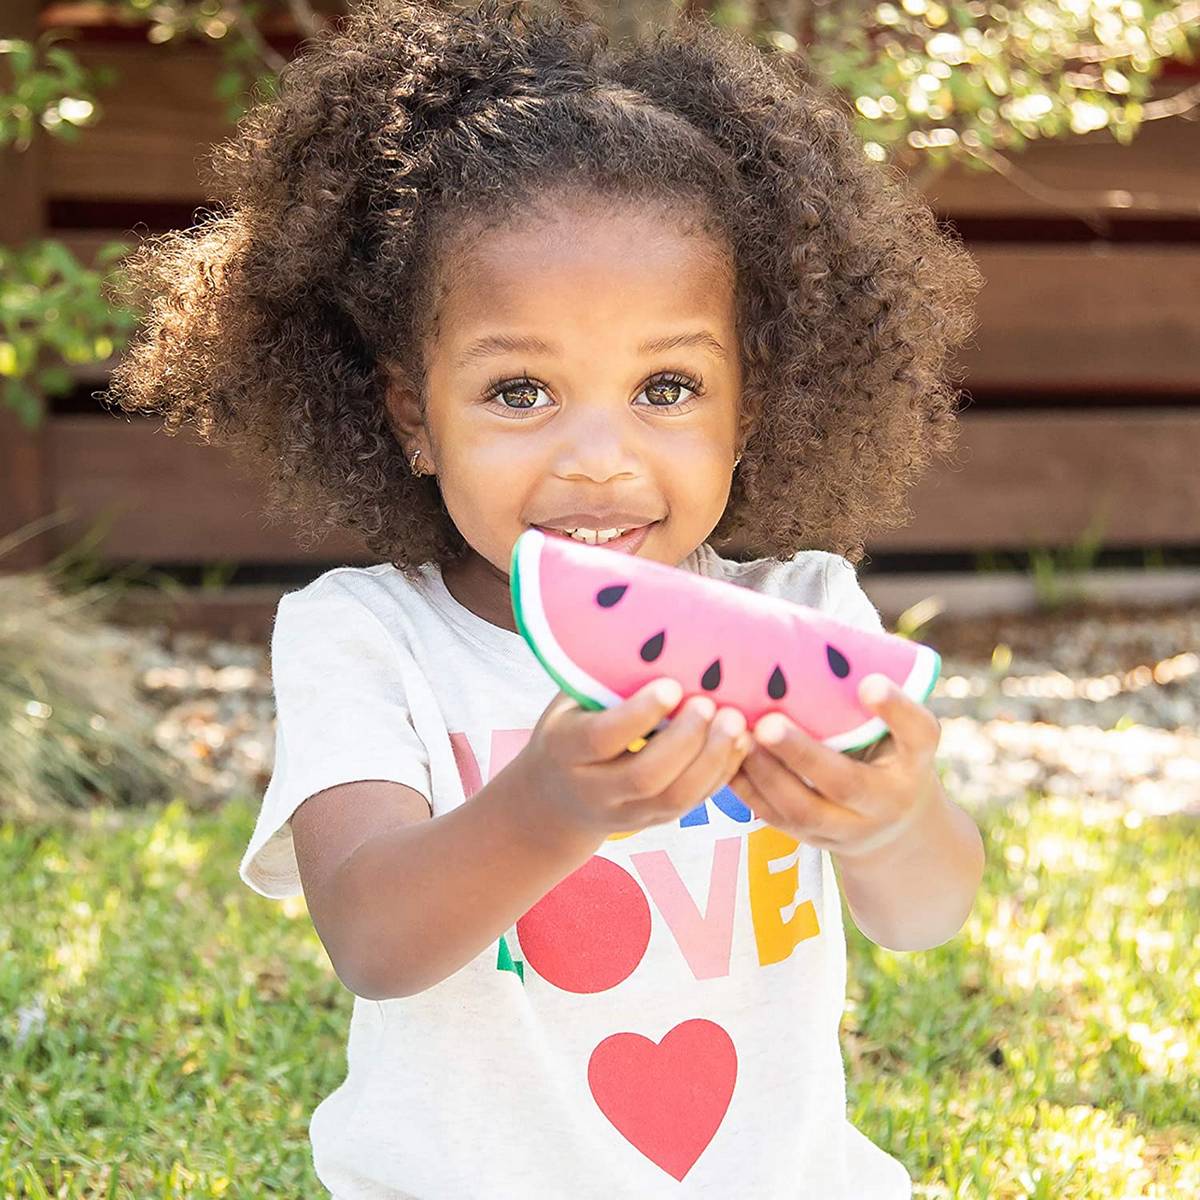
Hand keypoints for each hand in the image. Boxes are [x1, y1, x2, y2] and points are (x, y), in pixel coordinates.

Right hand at [519, 680, 753, 851]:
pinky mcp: (656, 820)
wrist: (557, 797)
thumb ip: (601, 679)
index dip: (639, 714)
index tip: (671, 685)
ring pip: (676, 799)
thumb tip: (650, 626)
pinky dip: (722, 774)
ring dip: (712, 760)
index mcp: (565, 749)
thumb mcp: (570, 702)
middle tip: (709, 704)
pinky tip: (740, 743)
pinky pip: (695, 804)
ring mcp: (627, 812)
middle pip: (645, 776)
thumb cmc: (572, 727)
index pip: (601, 739)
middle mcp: (594, 789)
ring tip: (735, 722)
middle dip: (684, 740)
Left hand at [728, 674, 942, 859]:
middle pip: (846, 783)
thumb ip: (871, 698)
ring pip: (805, 811)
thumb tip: (817, 639)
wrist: (896, 828)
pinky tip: (725, 759)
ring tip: (741, 739)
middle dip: (803, 754)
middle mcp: (887, 801)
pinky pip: (777, 821)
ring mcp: (850, 829)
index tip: (870, 682)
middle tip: (768, 723)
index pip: (918, 734)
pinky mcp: (814, 841)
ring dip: (767, 775)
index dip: (895, 709)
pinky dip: (748, 791)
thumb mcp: (899, 729)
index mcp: (915, 760)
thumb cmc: (889, 753)